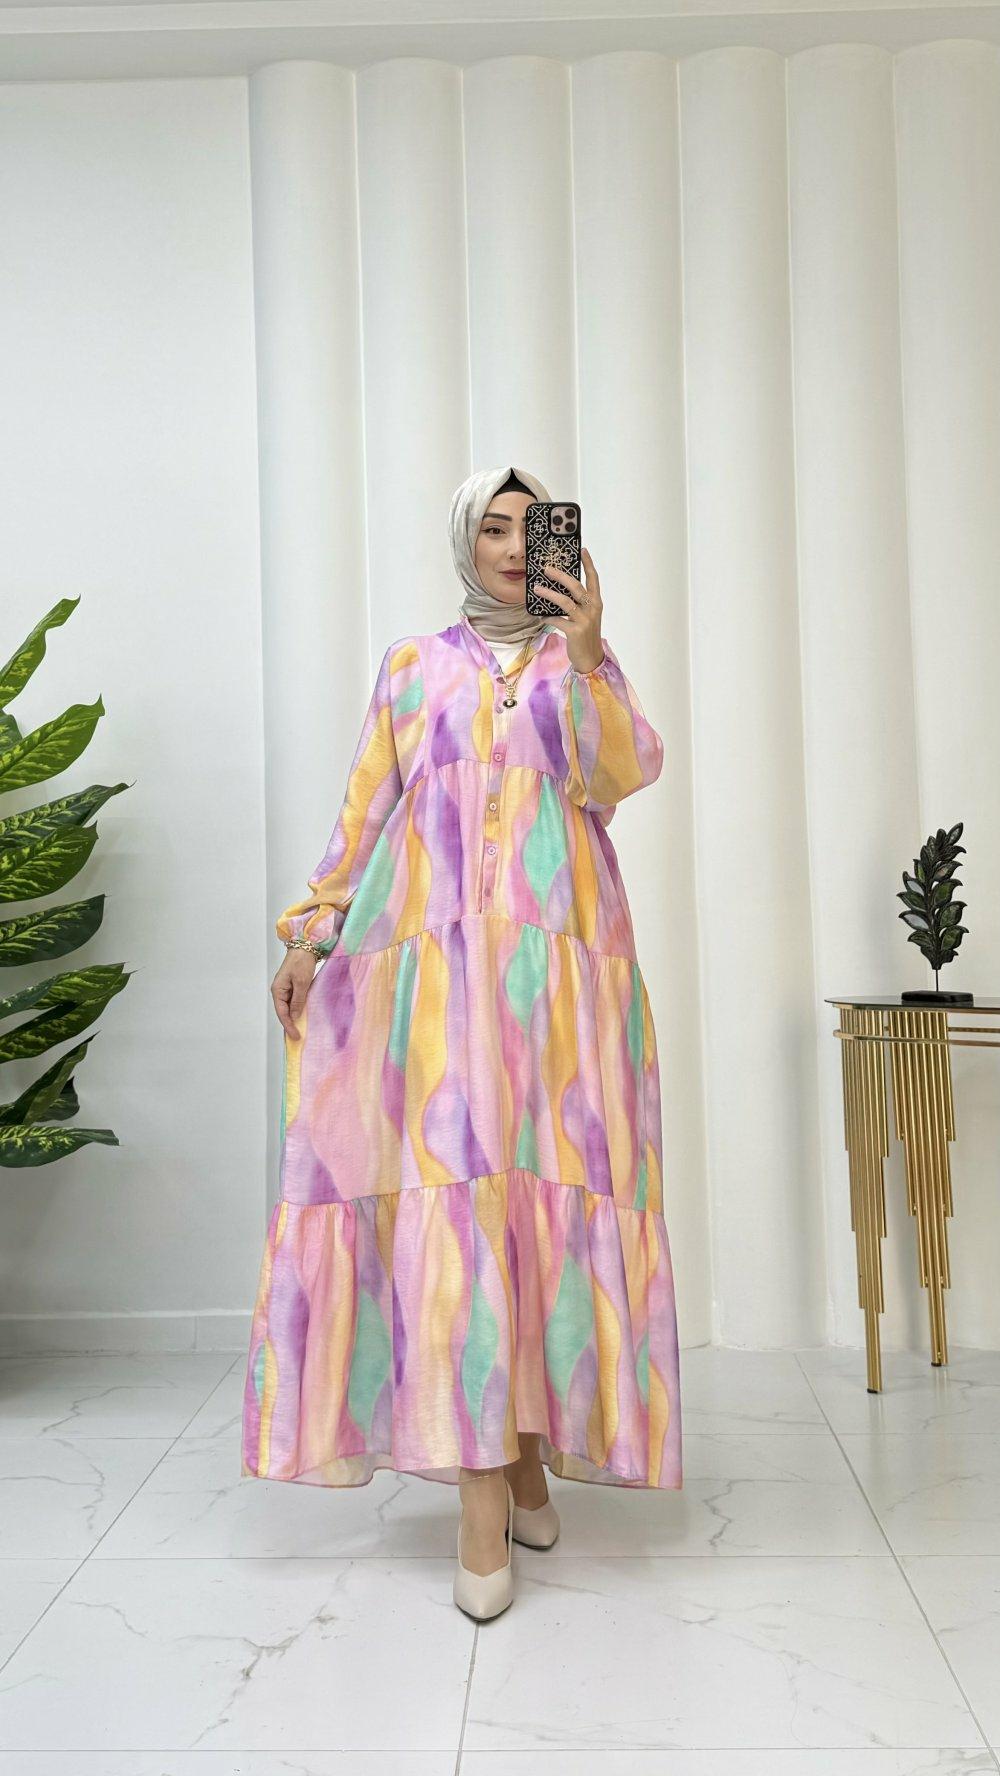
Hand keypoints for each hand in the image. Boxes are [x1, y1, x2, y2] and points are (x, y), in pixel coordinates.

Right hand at [271, 949, 317, 1039]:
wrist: (305, 946)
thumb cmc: (302, 962)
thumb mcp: (302, 983)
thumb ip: (298, 1000)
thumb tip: (295, 1016)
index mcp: (278, 990)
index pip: (282, 1013)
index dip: (288, 1025)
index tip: (295, 1036)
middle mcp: (279, 990)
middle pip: (283, 1012)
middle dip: (290, 1024)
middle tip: (297, 1037)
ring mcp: (286, 988)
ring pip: (288, 1007)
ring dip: (294, 1018)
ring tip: (300, 1030)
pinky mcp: (293, 986)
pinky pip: (294, 1001)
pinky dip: (298, 1009)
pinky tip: (303, 1016)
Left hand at [534, 545, 604, 674]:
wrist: (591, 658)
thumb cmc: (586, 636)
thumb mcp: (586, 617)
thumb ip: (577, 604)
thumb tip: (558, 590)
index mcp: (596, 603)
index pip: (593, 579)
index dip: (588, 564)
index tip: (582, 550)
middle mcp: (592, 609)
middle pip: (576, 586)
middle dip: (560, 576)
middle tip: (546, 569)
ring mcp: (584, 620)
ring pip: (565, 602)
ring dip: (549, 594)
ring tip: (536, 588)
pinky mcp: (575, 632)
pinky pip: (558, 620)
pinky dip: (548, 617)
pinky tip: (540, 616)